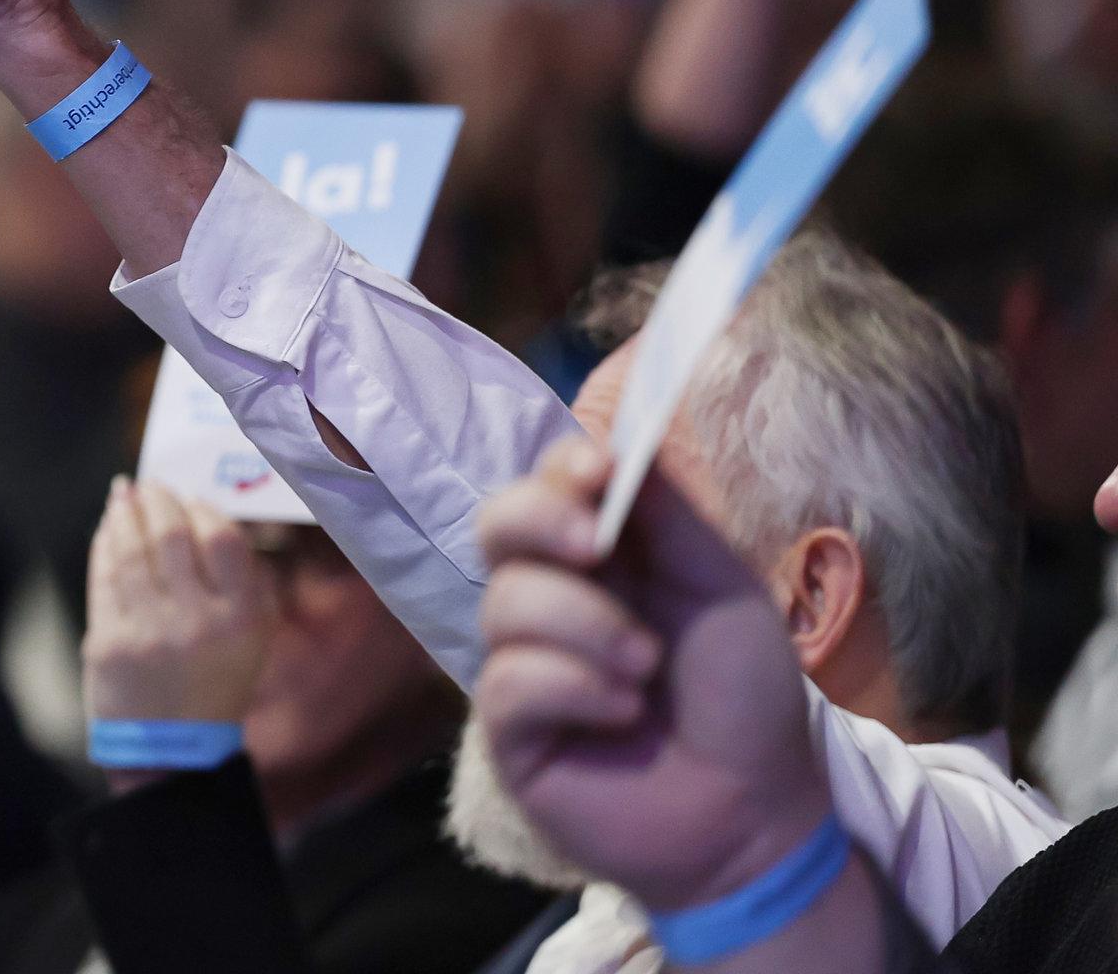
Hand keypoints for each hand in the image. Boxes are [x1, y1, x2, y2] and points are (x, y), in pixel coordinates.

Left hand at [81, 478, 277, 727]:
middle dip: (158, 499)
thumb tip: (200, 510)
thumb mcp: (251, 636)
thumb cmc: (214, 680)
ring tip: (126, 493)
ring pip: (132, 549)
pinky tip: (108, 527)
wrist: (174, 748)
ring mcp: (149, 631)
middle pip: (172, 534)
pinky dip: (105, 543)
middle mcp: (197, 622)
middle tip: (152, 486)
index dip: (202, 508)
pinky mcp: (109, 642)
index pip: (222, 537)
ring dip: (126, 512)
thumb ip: (238, 579)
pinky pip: (104, 576)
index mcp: (242, 619)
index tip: (190, 497)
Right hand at [474, 436, 833, 913]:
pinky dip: (571, 688)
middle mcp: (553, 598)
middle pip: (497, 525)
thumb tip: (618, 440)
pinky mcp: (509, 727)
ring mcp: (524, 661)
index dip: (560, 468)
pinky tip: (622, 715)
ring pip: (507, 603)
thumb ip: (667, 516)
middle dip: (539, 521)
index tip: (596, 469)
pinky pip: (509, 679)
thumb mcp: (722, 588)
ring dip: (586, 628)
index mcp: (604, 558)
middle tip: (593, 549)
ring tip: (644, 671)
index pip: (549, 485)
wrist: (756, 813)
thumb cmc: (745, 699)